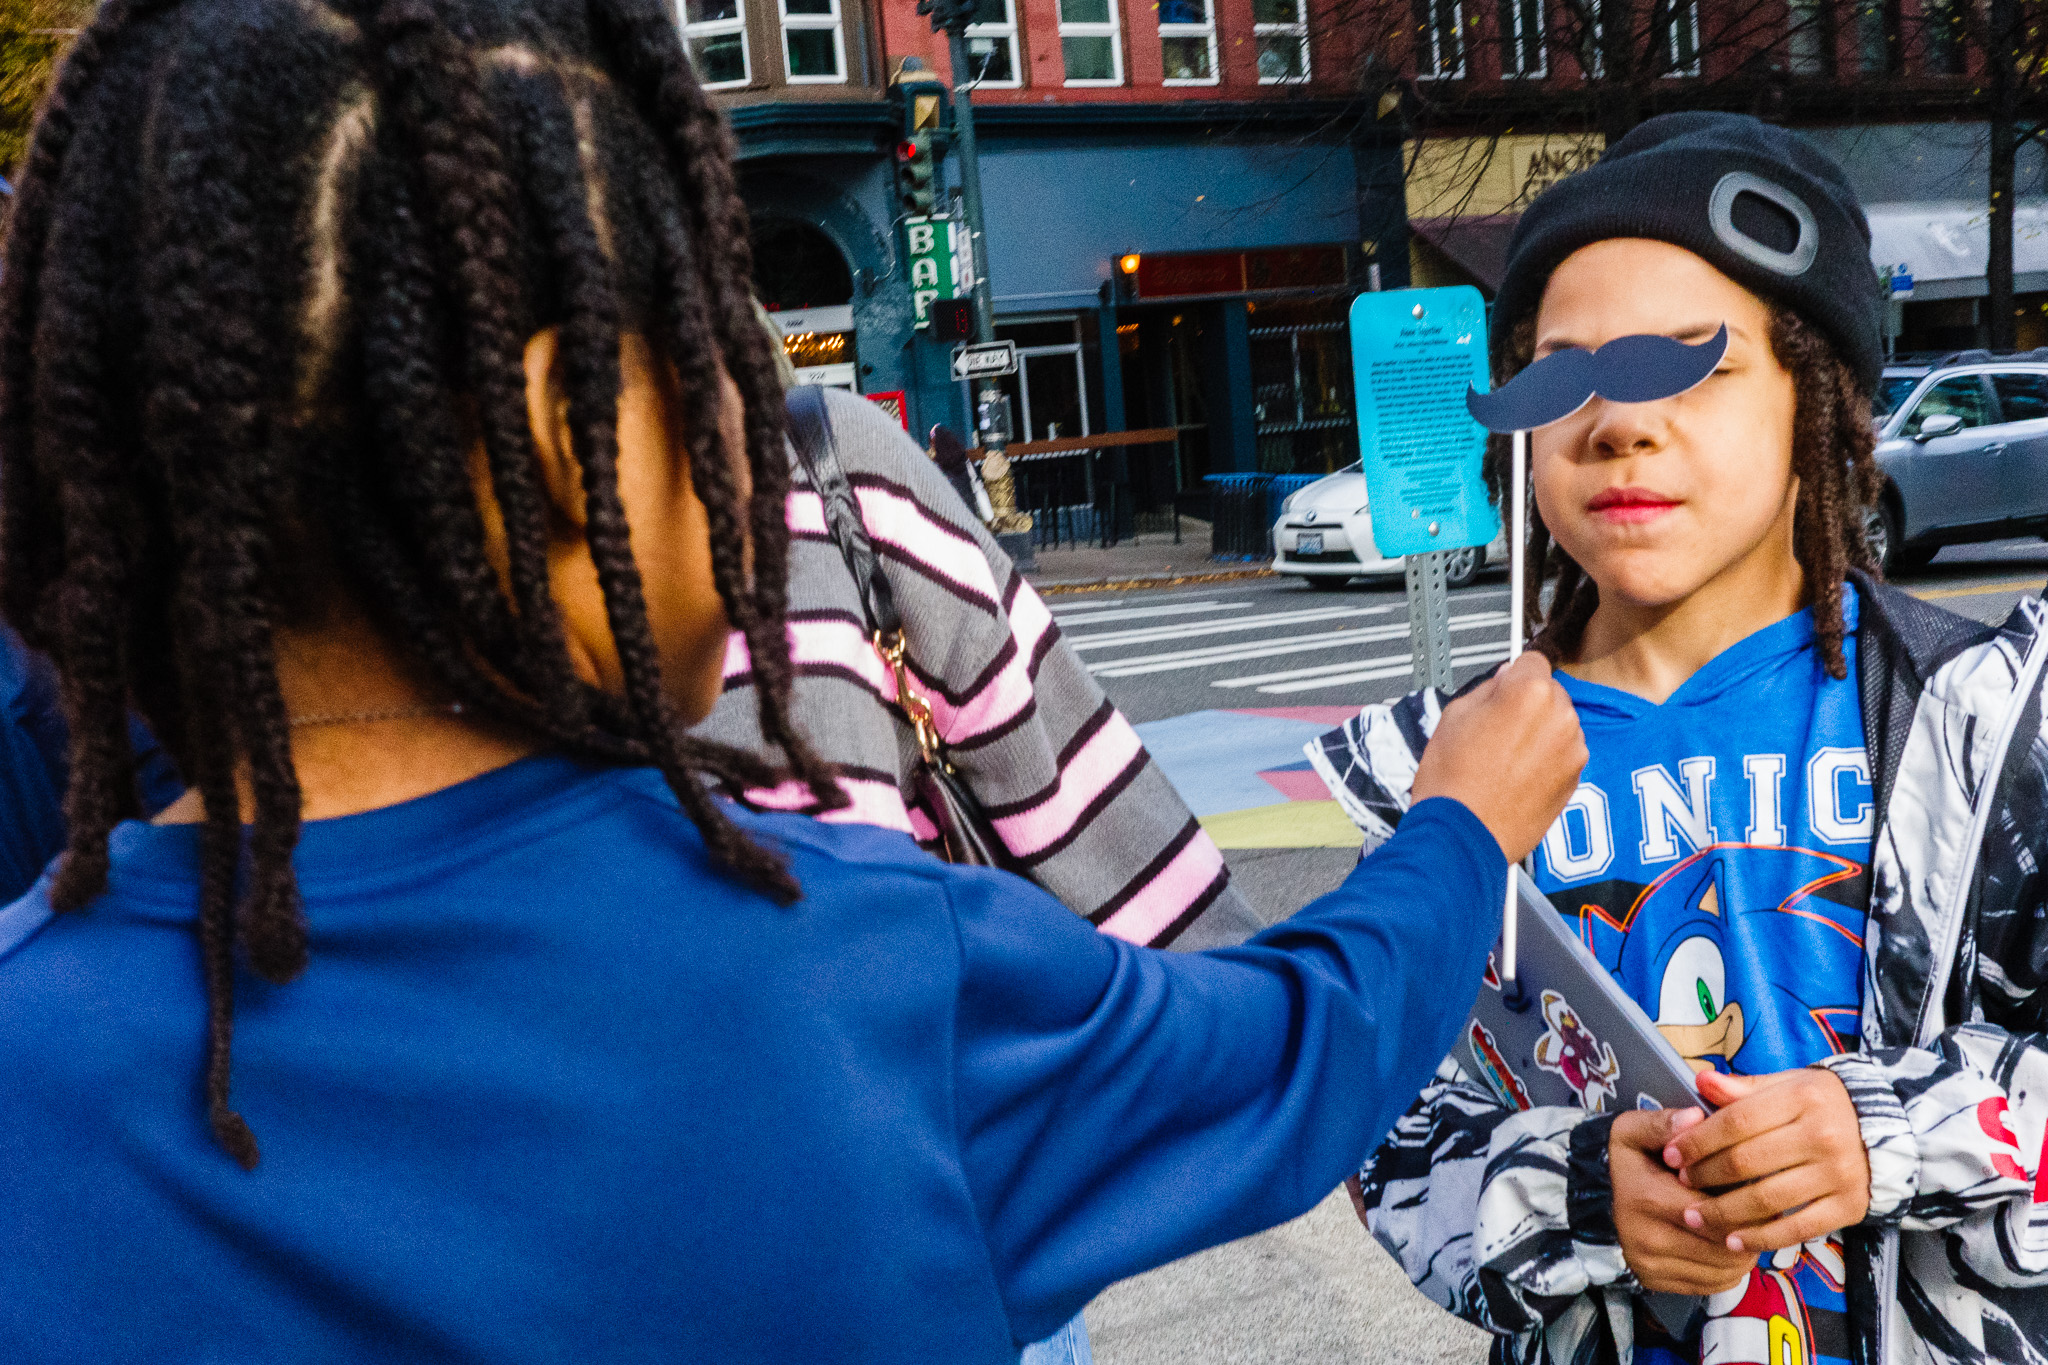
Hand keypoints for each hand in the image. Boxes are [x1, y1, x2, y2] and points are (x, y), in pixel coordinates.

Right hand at [1411, 652, 1586, 862]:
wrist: (1465, 834)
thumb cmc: (1453, 782)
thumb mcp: (1453, 716)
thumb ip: (1486, 690)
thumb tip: (1503, 681)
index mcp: (1529, 693)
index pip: (1531, 660)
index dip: (1512, 674)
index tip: (1503, 686)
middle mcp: (1560, 717)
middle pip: (1548, 692)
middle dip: (1527, 704)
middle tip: (1495, 729)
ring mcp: (1572, 750)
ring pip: (1557, 724)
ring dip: (1539, 733)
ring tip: (1503, 758)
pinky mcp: (1575, 778)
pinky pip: (1562, 754)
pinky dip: (1545, 759)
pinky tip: (1516, 776)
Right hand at [1611, 1107, 1757, 1294]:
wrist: (1581, 1197)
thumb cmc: (1617, 1161)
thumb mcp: (1631, 1131)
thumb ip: (1664, 1123)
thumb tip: (1697, 1117)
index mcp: (1649, 1199)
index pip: (1717, 1212)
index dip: (1746, 1203)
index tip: (1757, 1189)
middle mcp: (1650, 1239)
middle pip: (1725, 1247)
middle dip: (1751, 1230)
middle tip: (1762, 1210)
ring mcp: (1652, 1266)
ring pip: (1724, 1271)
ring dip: (1744, 1253)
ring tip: (1747, 1227)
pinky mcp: (1656, 1282)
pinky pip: (1712, 1286)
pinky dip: (1729, 1270)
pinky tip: (1727, 1247)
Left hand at [1669, 1068, 1869, 1253]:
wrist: (1890, 1130)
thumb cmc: (1823, 1104)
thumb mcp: (1789, 1084)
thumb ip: (1744, 1087)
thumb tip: (1700, 1080)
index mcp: (1802, 1098)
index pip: (1737, 1120)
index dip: (1698, 1140)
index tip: (1670, 1154)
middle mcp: (1823, 1136)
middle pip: (1747, 1162)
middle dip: (1705, 1177)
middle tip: (1680, 1186)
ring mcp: (1838, 1174)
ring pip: (1768, 1200)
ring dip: (1724, 1213)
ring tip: (1695, 1218)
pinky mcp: (1849, 1207)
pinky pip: (1797, 1228)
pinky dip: (1761, 1238)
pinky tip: (1733, 1240)